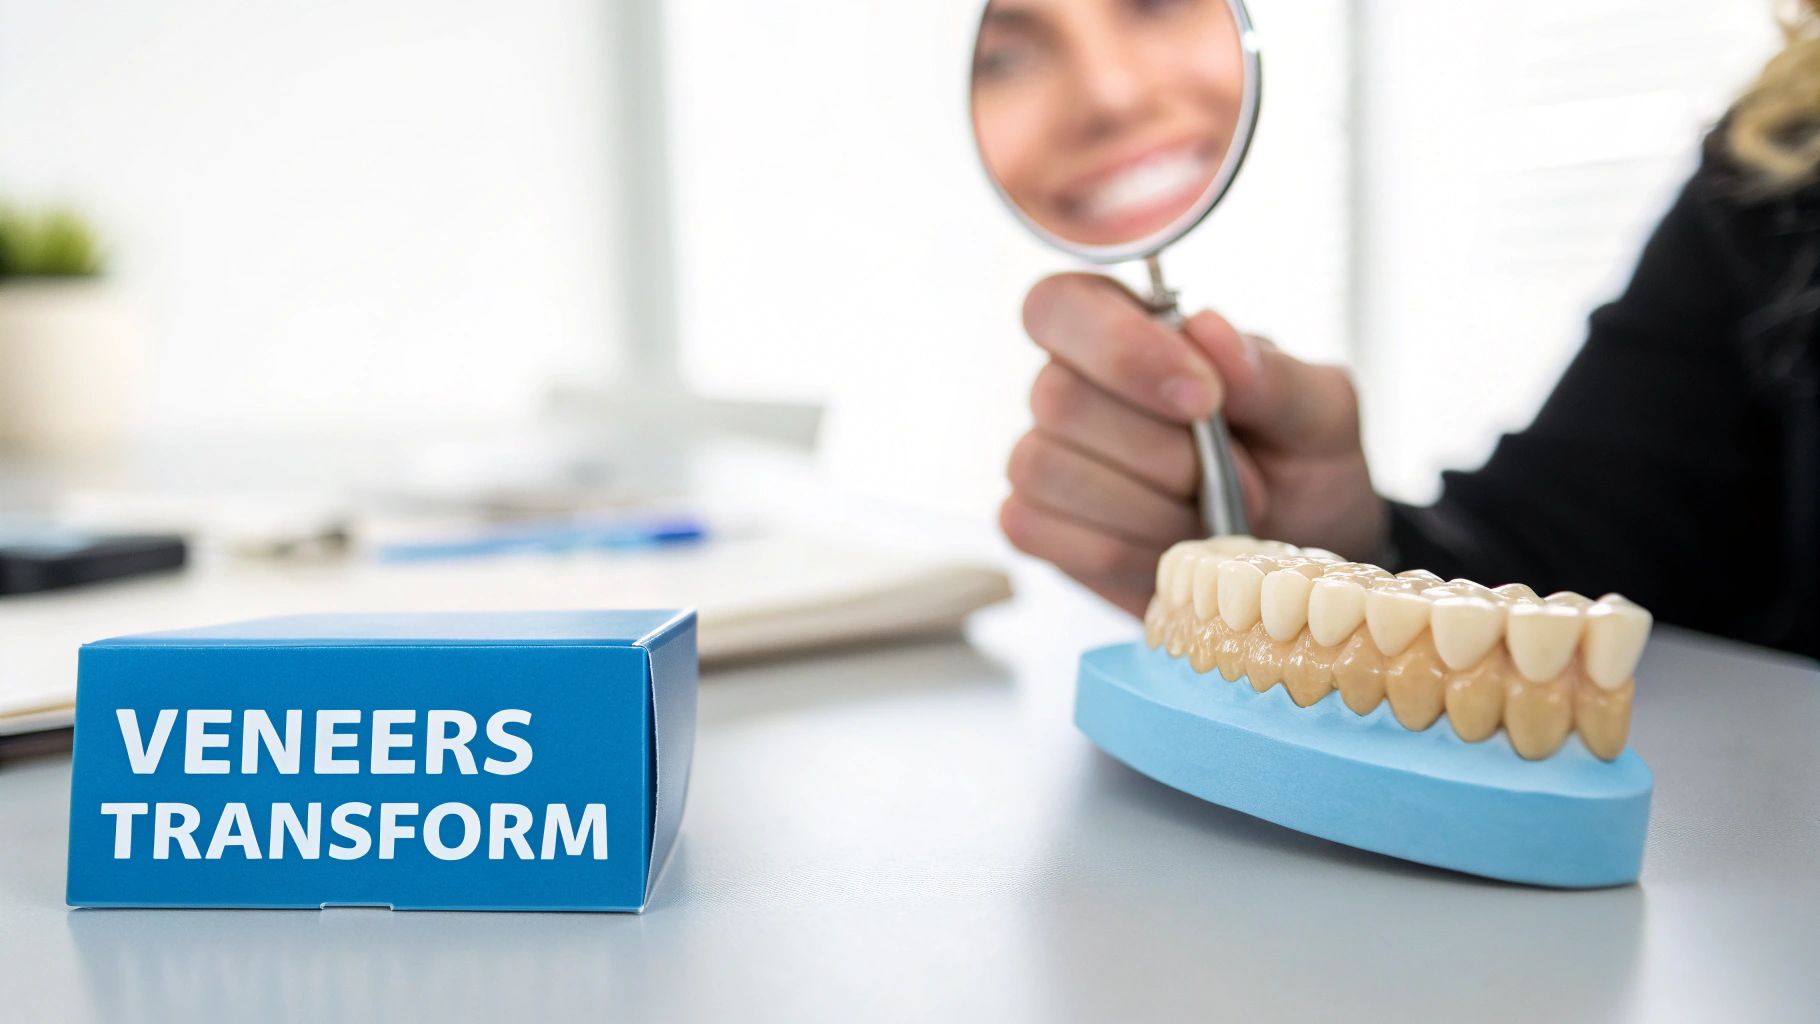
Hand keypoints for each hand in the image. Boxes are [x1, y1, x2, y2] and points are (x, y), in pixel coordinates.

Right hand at [1000, 273, 1385, 614]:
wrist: (1294, 554)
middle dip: (1164, 455)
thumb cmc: (1299, 464)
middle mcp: (1069, 382)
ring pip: (1045, 469)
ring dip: (1147, 507)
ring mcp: (1043, 455)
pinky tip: (1167, 548)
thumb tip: (1207, 330)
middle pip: (1058, 399)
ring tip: (1208, 516)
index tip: (1203, 399)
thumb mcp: (1320, 413)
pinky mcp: (1035, 525)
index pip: (1061, 304)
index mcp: (1127, 325)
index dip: (1120, 349)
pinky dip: (1118, 549)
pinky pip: (1039, 531)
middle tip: (1240, 479)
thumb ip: (1273, 374)